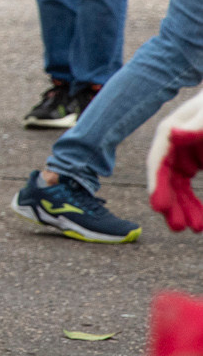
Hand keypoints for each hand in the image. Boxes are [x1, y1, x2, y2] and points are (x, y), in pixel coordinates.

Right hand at [148, 93, 202, 230]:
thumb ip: (193, 126)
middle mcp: (172, 147)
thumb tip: (171, 134)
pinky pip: (188, 187)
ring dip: (184, 208)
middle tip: (179, 228)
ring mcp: (183, 155)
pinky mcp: (194, 162)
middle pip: (166, 179)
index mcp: (169, 133)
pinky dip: (193, 202)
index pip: (158, 162)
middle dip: (172, 204)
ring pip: (178, 187)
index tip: (158, 207)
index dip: (156, 185)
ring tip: (196, 228)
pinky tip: (200, 218)